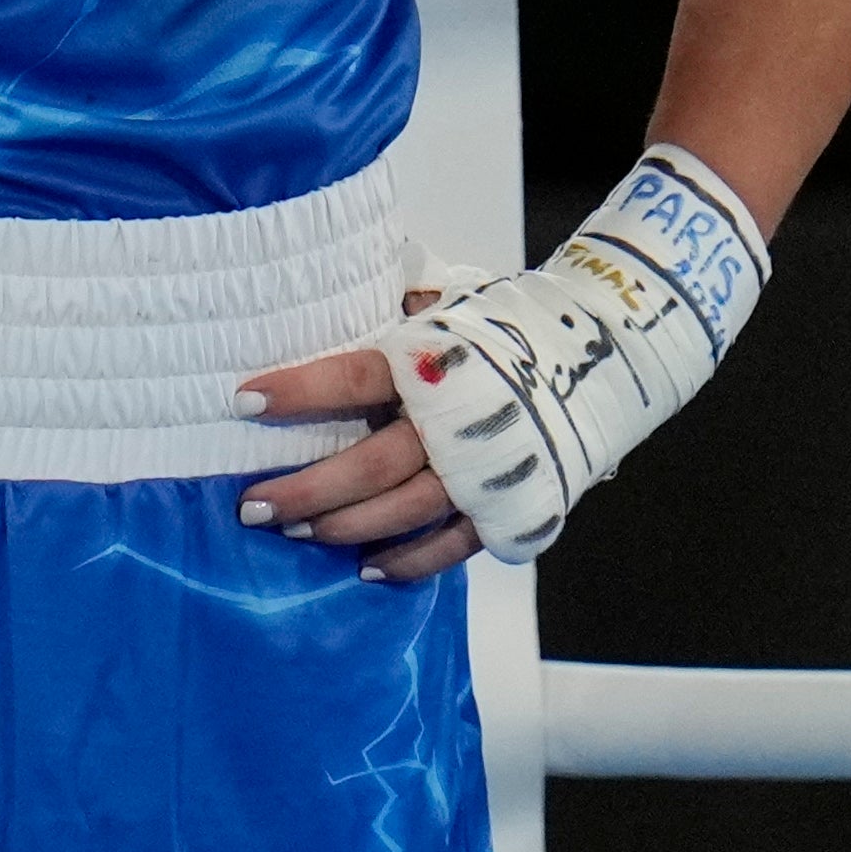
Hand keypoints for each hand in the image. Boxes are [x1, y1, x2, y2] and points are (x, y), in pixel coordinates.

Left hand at [239, 147, 764, 576]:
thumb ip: (391, 315)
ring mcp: (489, 473)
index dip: (298, 390)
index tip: (242, 399)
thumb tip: (320, 283)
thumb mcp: (447, 305)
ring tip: (291, 531)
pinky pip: (454, 547)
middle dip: (305, 489)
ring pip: (404, 511)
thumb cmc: (506, 327)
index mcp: (437, 365)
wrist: (608, 355)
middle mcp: (461, 425)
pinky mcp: (514, 508)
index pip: (353, 376)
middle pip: (369, 464)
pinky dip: (409, 562)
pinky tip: (366, 568)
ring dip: (342, 528)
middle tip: (252, 504)